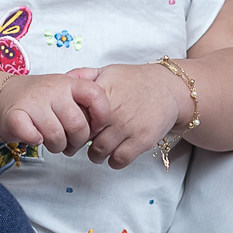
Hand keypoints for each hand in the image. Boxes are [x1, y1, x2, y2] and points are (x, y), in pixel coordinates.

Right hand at [0, 74, 106, 154]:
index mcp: (68, 83)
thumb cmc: (40, 100)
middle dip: (77, 142)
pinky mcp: (14, 116)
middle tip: (71, 144)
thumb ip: (84, 103)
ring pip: (56, 135)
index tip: (96, 128)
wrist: (2, 95)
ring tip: (54, 143)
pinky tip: (36, 138)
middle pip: (78, 124)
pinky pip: (33, 137)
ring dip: (58, 146)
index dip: (101, 116)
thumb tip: (103, 126)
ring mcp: (33, 102)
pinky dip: (36, 142)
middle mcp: (52, 90)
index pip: (96, 95)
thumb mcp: (65, 92)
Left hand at [75, 63, 190, 169]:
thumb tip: (62, 80)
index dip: (70, 124)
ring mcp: (128, 127)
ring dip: (95, 155)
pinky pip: (119, 160)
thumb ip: (84, 75)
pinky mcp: (142, 141)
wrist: (170, 89)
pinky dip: (113, 161)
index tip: (72, 127)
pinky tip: (114, 154)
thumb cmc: (137, 81)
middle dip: (79, 142)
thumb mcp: (109, 71)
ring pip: (99, 151)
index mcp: (103, 93)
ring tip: (97, 150)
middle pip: (84, 136)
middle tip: (80, 143)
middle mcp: (114, 111)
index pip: (75, 115)